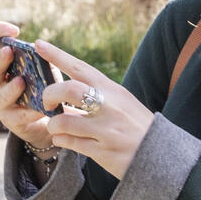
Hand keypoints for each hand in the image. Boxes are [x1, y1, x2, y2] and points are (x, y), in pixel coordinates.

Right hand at [0, 22, 52, 151]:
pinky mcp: (11, 120)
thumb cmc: (42, 87)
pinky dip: (29, 112)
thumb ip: (42, 58)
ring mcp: (1, 102)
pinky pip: (18, 116)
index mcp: (1, 64)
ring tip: (21, 82)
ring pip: (0, 94)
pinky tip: (40, 109)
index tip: (15, 31)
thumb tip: (42, 49)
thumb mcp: (42, 69)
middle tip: (9, 51)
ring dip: (10, 88)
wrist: (46, 119)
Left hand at [32, 40, 153, 178]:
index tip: (39, 44)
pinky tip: (62, 139)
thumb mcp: (122, 103)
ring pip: (64, 121)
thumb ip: (96, 96)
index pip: (81, 67)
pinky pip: (70, 143)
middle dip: (50, 94)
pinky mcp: (102, 151)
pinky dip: (60, 140)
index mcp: (113, 90)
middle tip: (46, 103)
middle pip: (69, 90)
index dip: (57, 55)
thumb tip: (63, 94)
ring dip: (53, 124)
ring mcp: (106, 129)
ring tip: (55, 127)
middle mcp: (110, 107)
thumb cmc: (136, 126)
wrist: (162, 155)